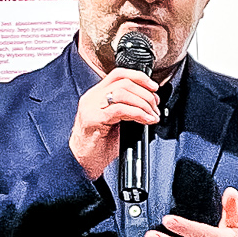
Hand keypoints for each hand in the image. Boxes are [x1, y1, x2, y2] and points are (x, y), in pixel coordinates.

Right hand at [68, 66, 159, 181]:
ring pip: (123, 93)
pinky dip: (138, 113)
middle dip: (146, 94)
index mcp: (97, 94)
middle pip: (124, 82)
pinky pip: (120, 110)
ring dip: (143, 103)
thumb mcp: (115, 122)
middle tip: (155, 107)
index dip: (140, 77)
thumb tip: (150, 106)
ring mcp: (91, 107)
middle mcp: (92, 97)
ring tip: (151, 115)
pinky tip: (146, 120)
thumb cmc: (99, 146)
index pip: (119, 74)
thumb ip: (128, 109)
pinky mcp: (94, 119)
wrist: (82, 162)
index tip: (154, 88)